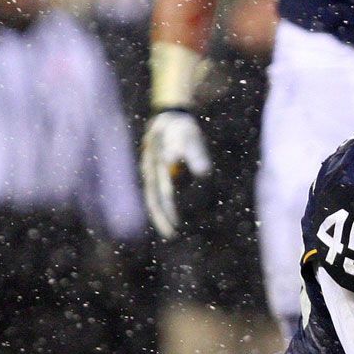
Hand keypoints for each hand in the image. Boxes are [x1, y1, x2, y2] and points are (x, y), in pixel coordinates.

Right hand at [140, 108, 210, 238]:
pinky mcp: (153, 172)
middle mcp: (150, 169)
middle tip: (172, 236)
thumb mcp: (191, 137)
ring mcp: (149, 171)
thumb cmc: (182, 129)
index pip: (163, 192)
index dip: (169, 210)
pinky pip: (154, 193)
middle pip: (154, 198)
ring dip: (160, 215)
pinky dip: (160, 207)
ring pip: (152, 197)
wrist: (170, 117)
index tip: (177, 226)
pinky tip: (168, 217)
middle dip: (163, 218)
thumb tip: (203, 174)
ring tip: (170, 232)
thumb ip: (196, 155)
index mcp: (158, 163)